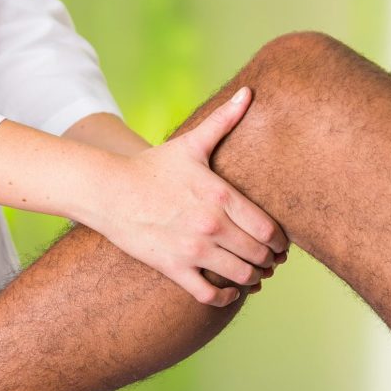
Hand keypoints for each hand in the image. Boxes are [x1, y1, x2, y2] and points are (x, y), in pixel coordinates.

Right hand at [83, 87, 287, 305]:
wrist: (107, 191)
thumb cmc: (152, 167)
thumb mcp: (191, 143)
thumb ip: (224, 120)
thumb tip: (249, 92)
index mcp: (221, 196)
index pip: (268, 229)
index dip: (281, 243)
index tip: (282, 246)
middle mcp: (211, 225)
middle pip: (259, 255)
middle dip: (271, 262)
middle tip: (272, 262)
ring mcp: (193, 249)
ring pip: (240, 276)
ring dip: (254, 280)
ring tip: (256, 276)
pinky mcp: (174, 268)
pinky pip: (210, 295)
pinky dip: (226, 298)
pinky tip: (230, 292)